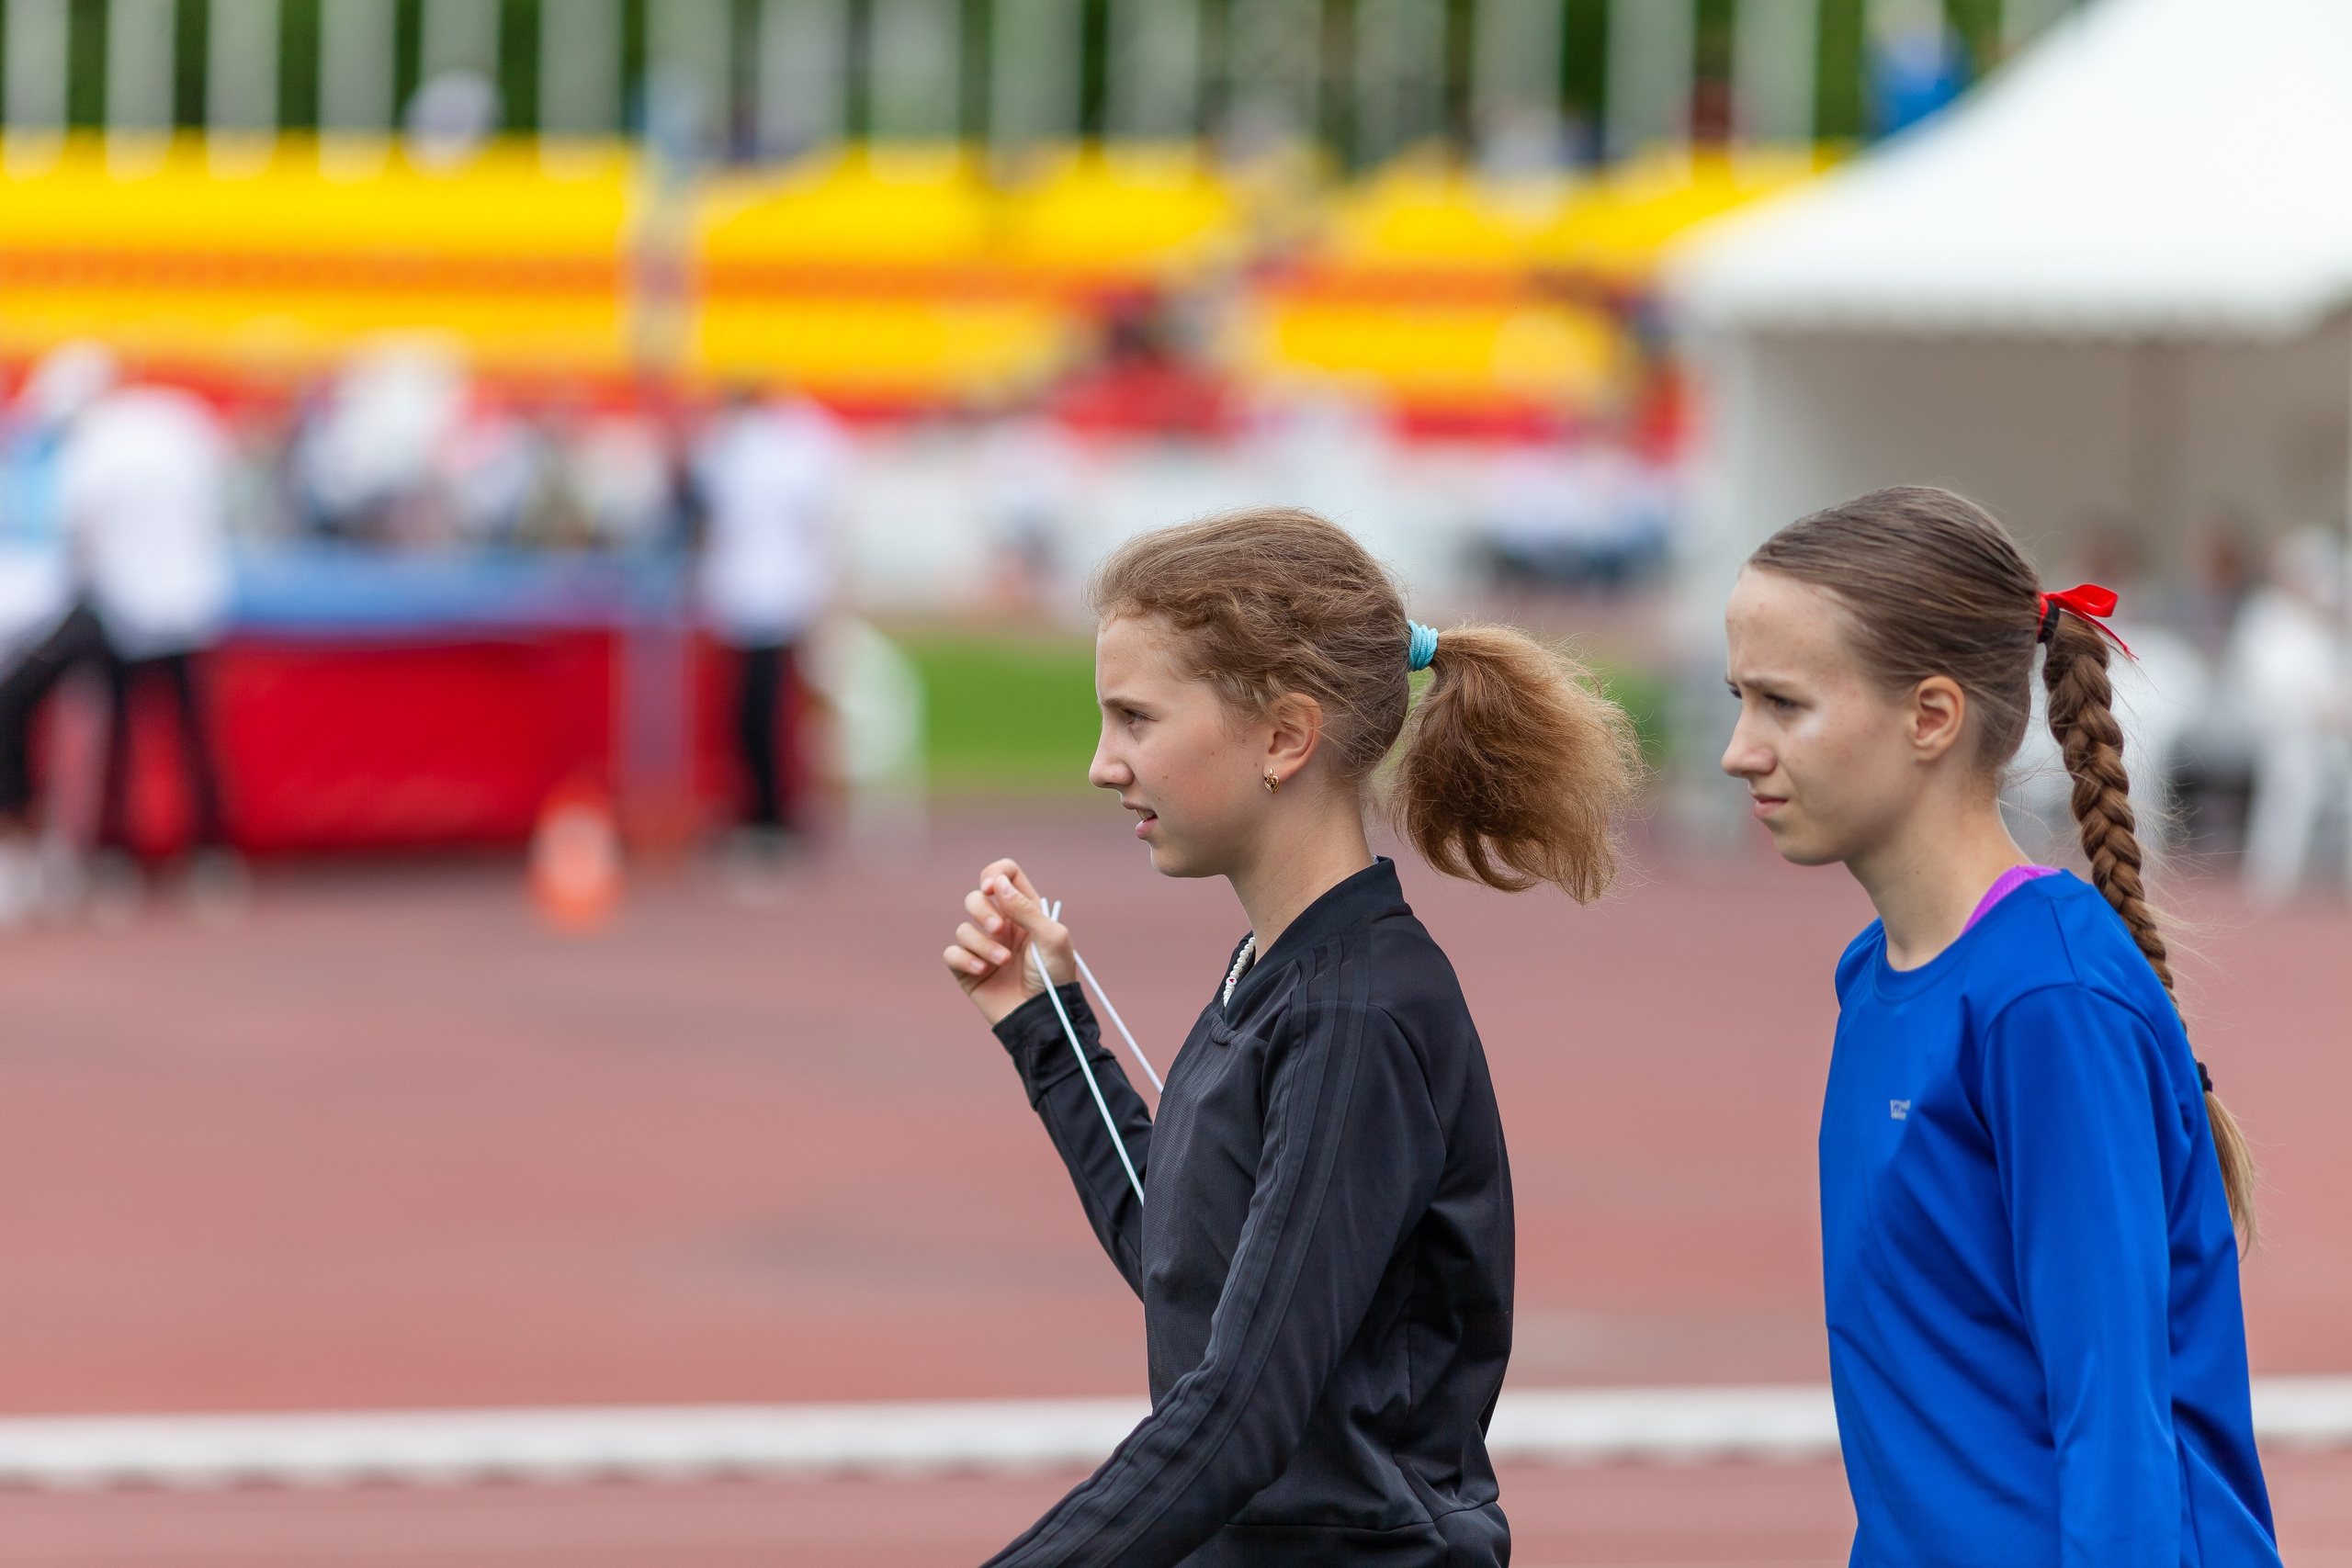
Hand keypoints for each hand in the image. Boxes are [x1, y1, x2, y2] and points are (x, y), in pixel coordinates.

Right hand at [943, 858, 1076, 1026]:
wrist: (1043, 1018)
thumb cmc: (1055, 978)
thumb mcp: (1051, 938)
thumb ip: (1026, 908)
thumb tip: (997, 883)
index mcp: (1026, 912)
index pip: (1005, 876)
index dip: (995, 874)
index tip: (992, 887)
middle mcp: (1003, 927)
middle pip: (976, 898)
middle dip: (983, 910)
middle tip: (1000, 929)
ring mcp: (984, 949)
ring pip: (963, 928)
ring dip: (982, 944)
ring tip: (1003, 962)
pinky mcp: (968, 971)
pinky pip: (952, 953)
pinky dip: (966, 959)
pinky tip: (984, 971)